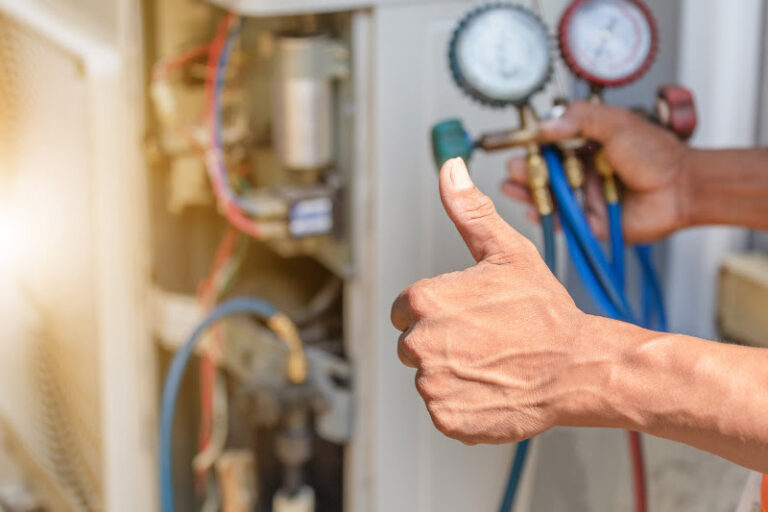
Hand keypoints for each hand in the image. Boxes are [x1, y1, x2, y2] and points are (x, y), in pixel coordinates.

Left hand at [390, 157, 603, 444]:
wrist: (578, 368)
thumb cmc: (545, 312)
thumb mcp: (507, 252)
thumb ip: (469, 211)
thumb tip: (450, 169)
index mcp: (424, 302)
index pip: (404, 310)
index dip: (437, 312)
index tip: (468, 316)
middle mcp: (420, 344)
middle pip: (413, 345)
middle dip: (442, 342)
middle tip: (486, 340)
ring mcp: (433, 385)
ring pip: (429, 378)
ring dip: (453, 374)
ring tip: (493, 363)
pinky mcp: (447, 418)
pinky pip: (443, 409)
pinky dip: (463, 404)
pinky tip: (492, 388)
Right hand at [502, 101, 691, 242]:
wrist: (682, 188)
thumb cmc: (656, 154)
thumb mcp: (616, 123)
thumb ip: (580, 119)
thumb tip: (545, 125)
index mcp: (587, 146)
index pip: (550, 145)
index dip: (532, 146)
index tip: (517, 144)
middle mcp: (582, 171)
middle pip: (544, 172)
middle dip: (524, 171)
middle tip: (512, 168)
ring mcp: (584, 197)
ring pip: (548, 197)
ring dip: (528, 192)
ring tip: (511, 187)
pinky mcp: (589, 222)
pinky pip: (561, 221)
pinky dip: (544, 217)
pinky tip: (531, 208)